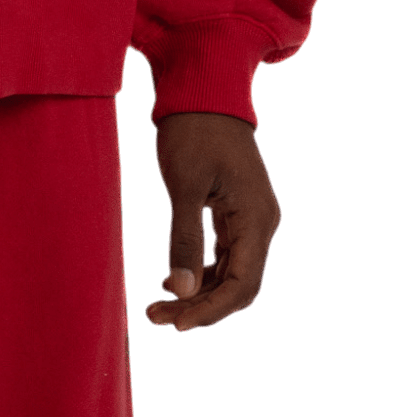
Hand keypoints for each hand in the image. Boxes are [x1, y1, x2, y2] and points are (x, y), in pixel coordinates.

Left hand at [142, 111, 280, 332]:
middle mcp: (260, 224)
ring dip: (197, 293)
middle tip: (155, 316)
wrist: (202, 92)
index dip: (210, 311)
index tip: (175, 324)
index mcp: (256, 219)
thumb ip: (184, 239)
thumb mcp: (184, 186)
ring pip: (229, 274)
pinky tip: (171, 280)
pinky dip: (200, 272)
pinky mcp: (235, 214)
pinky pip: (223, 257)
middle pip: (237, 286)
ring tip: (157, 305)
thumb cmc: (193, 132)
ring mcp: (250, 219)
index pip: (241, 285)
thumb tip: (182, 291)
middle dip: (199, 307)